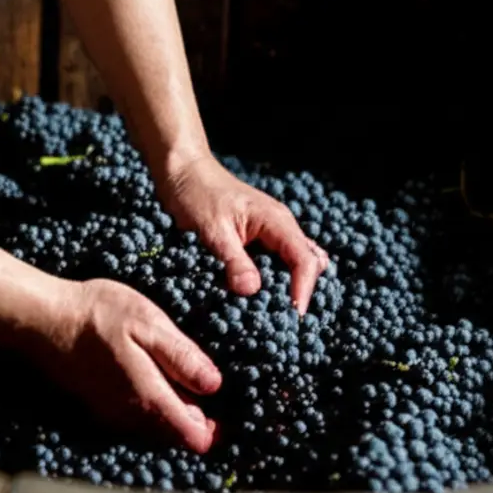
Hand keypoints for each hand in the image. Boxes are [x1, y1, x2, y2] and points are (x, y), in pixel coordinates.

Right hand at [27, 278, 222, 452]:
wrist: (41, 319)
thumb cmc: (96, 315)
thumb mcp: (149, 324)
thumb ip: (182, 357)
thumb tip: (213, 386)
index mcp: (150, 397)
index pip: (190, 435)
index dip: (212, 429)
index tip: (227, 414)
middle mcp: (131, 415)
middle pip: (174, 434)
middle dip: (197, 422)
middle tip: (210, 395)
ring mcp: (111, 413)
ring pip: (154, 427)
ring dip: (173, 414)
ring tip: (187, 387)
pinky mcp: (97, 404)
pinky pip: (134, 417)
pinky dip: (151, 406)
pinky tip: (155, 380)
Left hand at [157, 153, 329, 313]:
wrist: (183, 172)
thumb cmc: (196, 194)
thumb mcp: (212, 230)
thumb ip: (233, 260)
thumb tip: (251, 290)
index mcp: (276, 222)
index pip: (304, 260)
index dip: (303, 289)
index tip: (293, 316)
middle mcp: (281, 227)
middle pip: (309, 263)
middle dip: (300, 291)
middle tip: (282, 320)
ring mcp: (271, 234)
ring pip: (296, 264)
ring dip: (287, 287)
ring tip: (270, 312)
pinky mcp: (258, 241)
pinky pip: (277, 263)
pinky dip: (272, 281)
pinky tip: (256, 297)